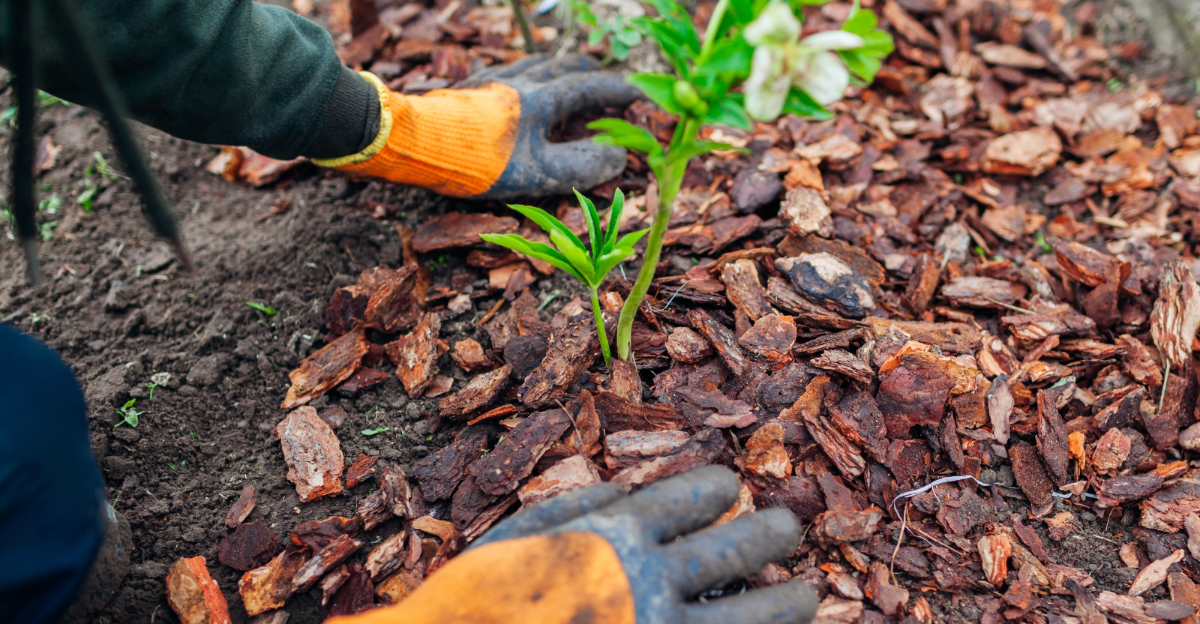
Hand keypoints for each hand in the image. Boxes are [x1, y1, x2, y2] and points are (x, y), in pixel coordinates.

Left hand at [314, 55, 639, 198]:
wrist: (412, 142)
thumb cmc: (475, 161)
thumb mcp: (537, 173)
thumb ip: (580, 166)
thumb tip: (618, 158)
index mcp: (540, 99)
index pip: (589, 87)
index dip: (617, 90)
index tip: (640, 92)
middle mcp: (518, 81)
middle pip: (562, 66)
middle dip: (589, 71)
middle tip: (605, 76)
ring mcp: (491, 82)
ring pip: (533, 65)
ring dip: (557, 68)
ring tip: (566, 75)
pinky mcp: (468, 90)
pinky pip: (508, 73)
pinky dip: (526, 76)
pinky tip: (517, 87)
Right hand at [474, 466, 816, 623]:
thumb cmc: (483, 604)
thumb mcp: (525, 537)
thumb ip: (586, 507)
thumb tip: (640, 490)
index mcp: (621, 537)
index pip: (696, 497)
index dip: (719, 489)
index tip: (730, 489)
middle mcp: (656, 583)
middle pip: (743, 548)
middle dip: (774, 534)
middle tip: (789, 530)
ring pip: (762, 616)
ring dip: (793, 601)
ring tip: (806, 595)